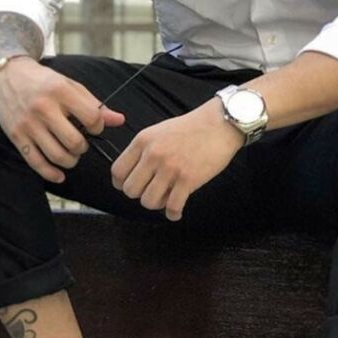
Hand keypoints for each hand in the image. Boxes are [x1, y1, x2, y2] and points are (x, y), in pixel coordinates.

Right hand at [0, 57, 123, 183]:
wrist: (10, 76)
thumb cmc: (45, 82)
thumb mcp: (71, 86)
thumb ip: (94, 105)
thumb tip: (120, 121)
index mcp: (60, 92)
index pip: (91, 118)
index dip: (98, 127)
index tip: (94, 127)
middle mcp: (43, 108)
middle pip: (74, 142)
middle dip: (83, 148)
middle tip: (81, 143)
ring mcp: (28, 124)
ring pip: (57, 155)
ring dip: (70, 161)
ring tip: (71, 154)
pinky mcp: (16, 136)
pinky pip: (36, 163)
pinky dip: (51, 173)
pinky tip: (59, 175)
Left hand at [111, 98, 242, 221]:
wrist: (220, 124)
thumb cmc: (193, 127)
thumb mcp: (159, 131)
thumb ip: (144, 149)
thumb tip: (133, 172)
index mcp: (143, 141)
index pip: (117, 171)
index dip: (121, 183)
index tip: (130, 186)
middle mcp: (153, 155)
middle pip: (130, 190)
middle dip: (139, 194)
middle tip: (151, 192)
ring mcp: (170, 168)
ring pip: (148, 201)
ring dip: (157, 204)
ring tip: (166, 198)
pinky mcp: (188, 180)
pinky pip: (173, 207)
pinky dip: (173, 213)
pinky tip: (176, 210)